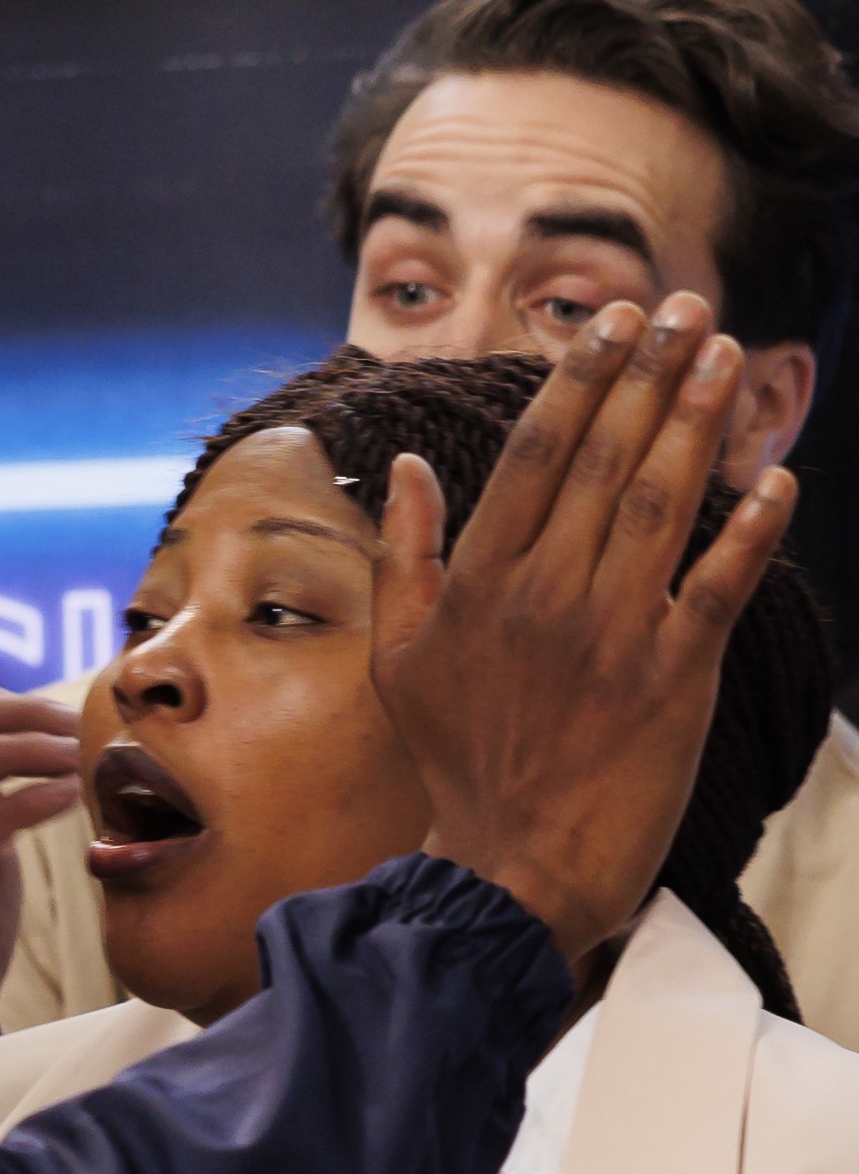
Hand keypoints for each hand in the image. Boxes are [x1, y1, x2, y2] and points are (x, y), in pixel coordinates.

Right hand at [374, 295, 798, 965]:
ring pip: (662, 505)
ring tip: (726, 358)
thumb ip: (404, 559)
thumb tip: (406, 471)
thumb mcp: (399, 659)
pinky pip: (720, 587)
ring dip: (700, 423)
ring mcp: (610, 635)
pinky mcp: (673, 678)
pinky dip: (750, 531)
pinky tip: (775, 477)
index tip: (612, 321)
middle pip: (605, 460)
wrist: (510, 866)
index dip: (578, 380)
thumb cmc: (457, 761)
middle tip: (685, 307)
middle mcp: (542, 597)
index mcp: (478, 586)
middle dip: (649, 374)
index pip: (532, 456)